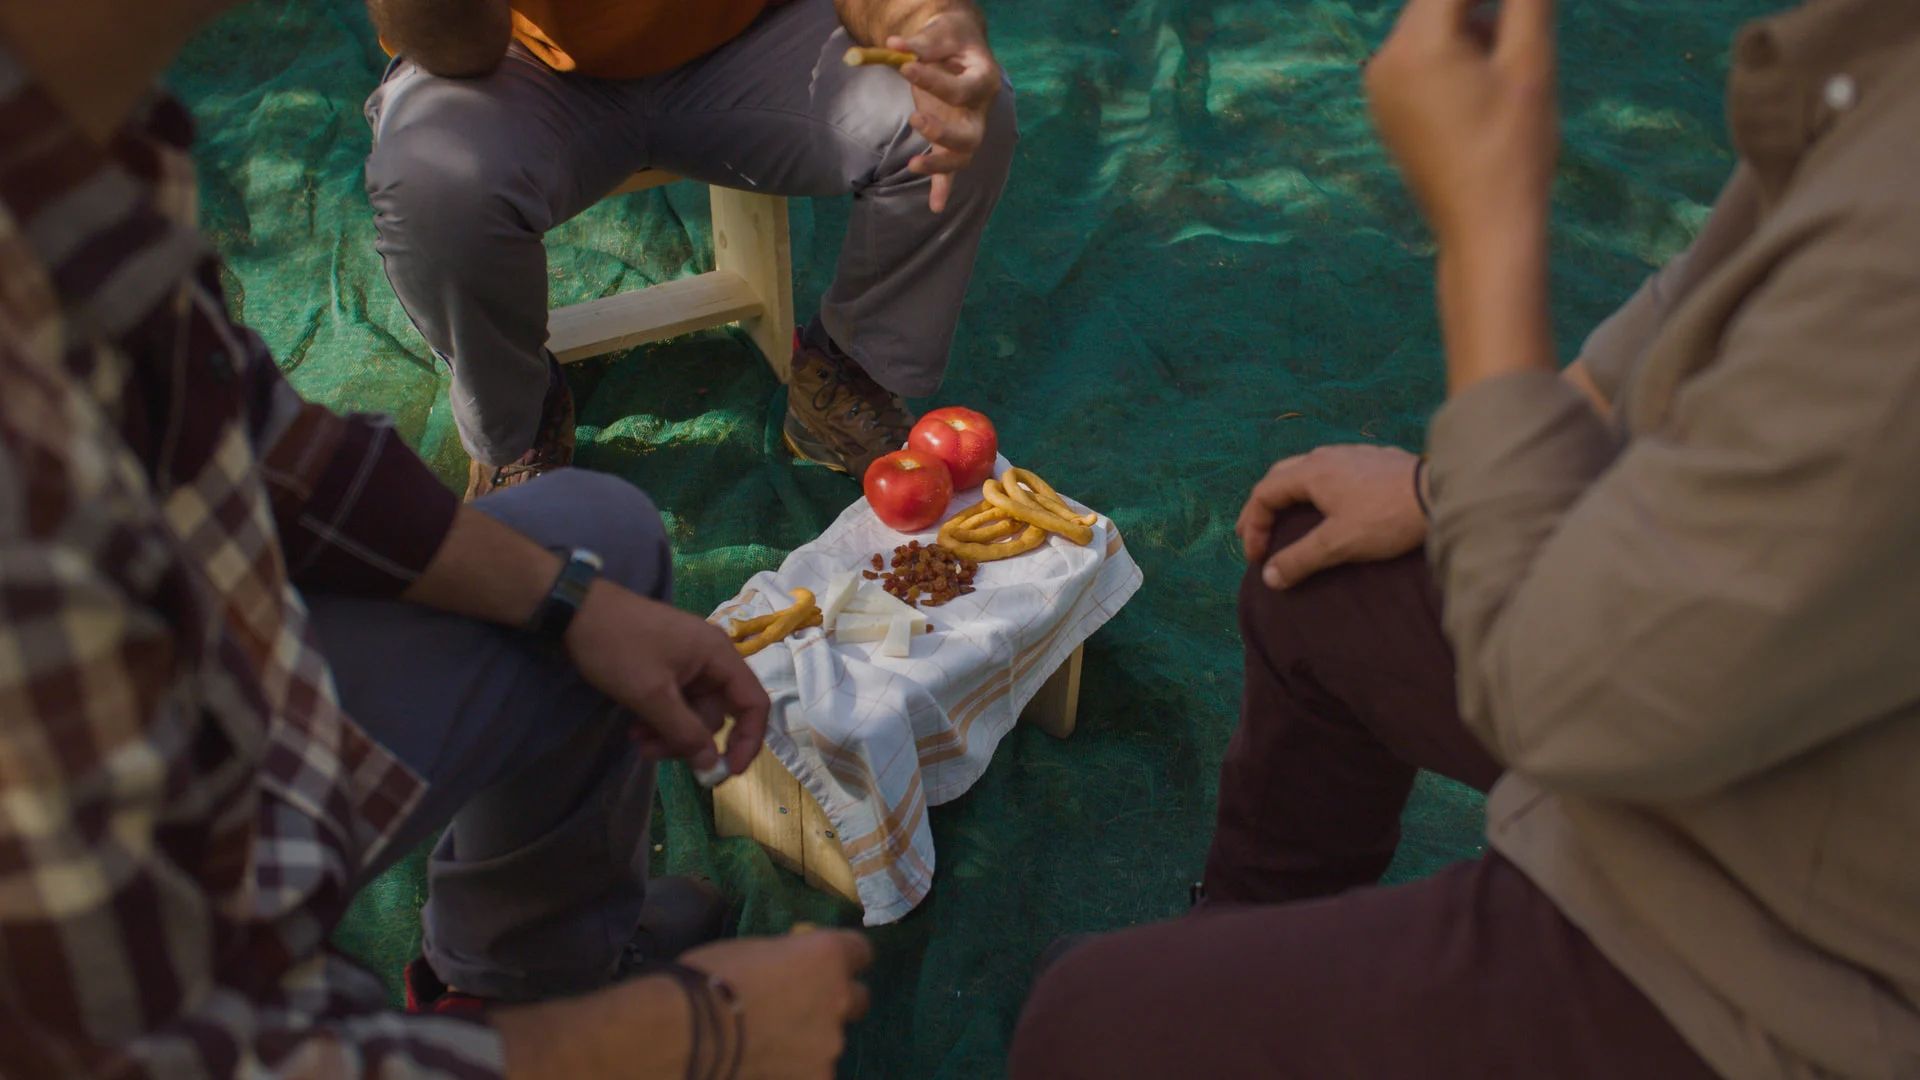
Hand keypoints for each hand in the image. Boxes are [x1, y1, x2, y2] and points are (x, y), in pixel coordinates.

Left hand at [564, 584, 769, 775]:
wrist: (577, 611)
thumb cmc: (618, 647)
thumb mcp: (651, 695)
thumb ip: (685, 733)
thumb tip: (712, 765)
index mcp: (719, 655)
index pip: (754, 703)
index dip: (749, 740)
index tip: (728, 771)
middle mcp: (711, 658)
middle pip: (717, 713)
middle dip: (688, 739)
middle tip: (652, 752)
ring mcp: (689, 662)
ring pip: (693, 712)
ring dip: (669, 732)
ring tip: (636, 740)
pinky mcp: (669, 666)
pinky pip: (677, 701)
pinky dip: (660, 718)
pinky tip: (635, 726)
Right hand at [681, 931, 874, 1077]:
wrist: (685, 1031)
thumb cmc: (709, 978)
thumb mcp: (755, 951)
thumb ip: (787, 960)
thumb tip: (788, 969)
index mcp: (827, 956)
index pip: (860, 952)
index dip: (842, 960)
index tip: (822, 966)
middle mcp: (839, 998)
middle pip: (856, 999)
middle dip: (833, 1003)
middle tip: (798, 1010)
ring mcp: (829, 1046)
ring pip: (829, 1042)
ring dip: (809, 1042)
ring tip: (767, 1046)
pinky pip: (810, 1072)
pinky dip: (793, 1070)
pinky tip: (762, 1067)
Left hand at [890, 12, 1001, 213]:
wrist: (959, 46)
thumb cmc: (952, 38)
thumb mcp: (941, 32)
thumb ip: (921, 42)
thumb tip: (892, 46)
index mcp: (984, 80)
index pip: (962, 90)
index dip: (935, 81)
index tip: (906, 67)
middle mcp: (980, 110)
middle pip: (970, 135)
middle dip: (943, 132)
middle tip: (915, 118)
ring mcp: (968, 128)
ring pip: (962, 156)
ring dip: (940, 165)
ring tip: (914, 164)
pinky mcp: (952, 139)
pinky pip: (951, 169)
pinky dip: (943, 188)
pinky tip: (935, 207)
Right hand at [1236, 445, 1426, 588]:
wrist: (1441, 494)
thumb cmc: (1386, 517)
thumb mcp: (1338, 543)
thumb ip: (1300, 559)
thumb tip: (1269, 577)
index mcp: (1311, 471)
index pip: (1265, 494)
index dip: (1253, 526)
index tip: (1257, 557)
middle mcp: (1327, 456)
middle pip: (1281, 476)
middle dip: (1264, 507)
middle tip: (1255, 533)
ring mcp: (1352, 455)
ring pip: (1307, 470)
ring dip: (1290, 496)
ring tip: (1287, 518)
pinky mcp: (1375, 462)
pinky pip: (1333, 472)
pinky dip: (1316, 491)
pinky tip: (1331, 506)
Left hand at [1364, 0, 1557, 243]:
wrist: (1484, 229)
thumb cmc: (1514, 147)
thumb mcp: (1529, 63)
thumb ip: (1526, 0)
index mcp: (1415, 45)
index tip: (1520, 12)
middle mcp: (1384, 61)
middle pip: (1437, 2)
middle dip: (1483, 7)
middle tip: (1522, 31)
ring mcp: (1380, 89)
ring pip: (1431, 27)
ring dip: (1473, 26)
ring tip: (1510, 65)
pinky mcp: (1388, 110)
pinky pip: (1421, 60)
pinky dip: (1454, 55)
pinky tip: (1487, 86)